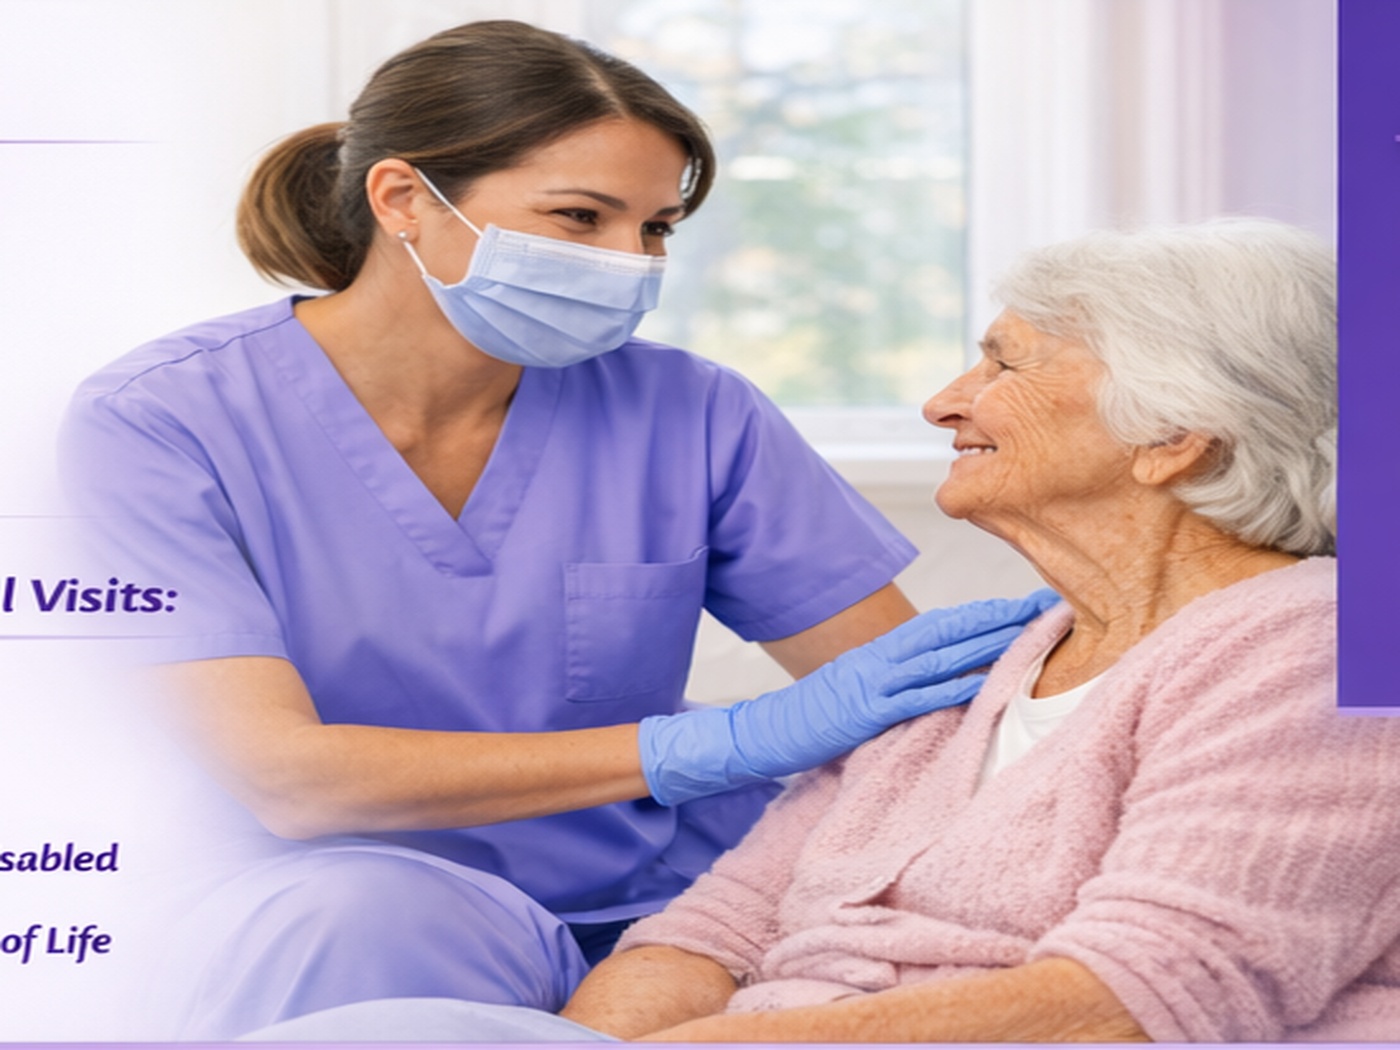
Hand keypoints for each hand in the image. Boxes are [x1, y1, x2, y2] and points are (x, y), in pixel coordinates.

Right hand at [639, 589, 1057, 804]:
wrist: (763, 733)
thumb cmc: (810, 717)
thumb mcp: (854, 688)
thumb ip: (892, 680)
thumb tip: (931, 678)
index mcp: (878, 652)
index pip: (940, 625)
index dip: (983, 613)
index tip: (1022, 605)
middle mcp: (879, 659)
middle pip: (949, 630)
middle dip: (998, 617)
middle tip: (1045, 605)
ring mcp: (873, 684)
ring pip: (940, 656)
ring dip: (988, 642)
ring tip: (1030, 632)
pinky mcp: (866, 713)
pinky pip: (916, 696)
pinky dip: (952, 685)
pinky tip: (984, 678)